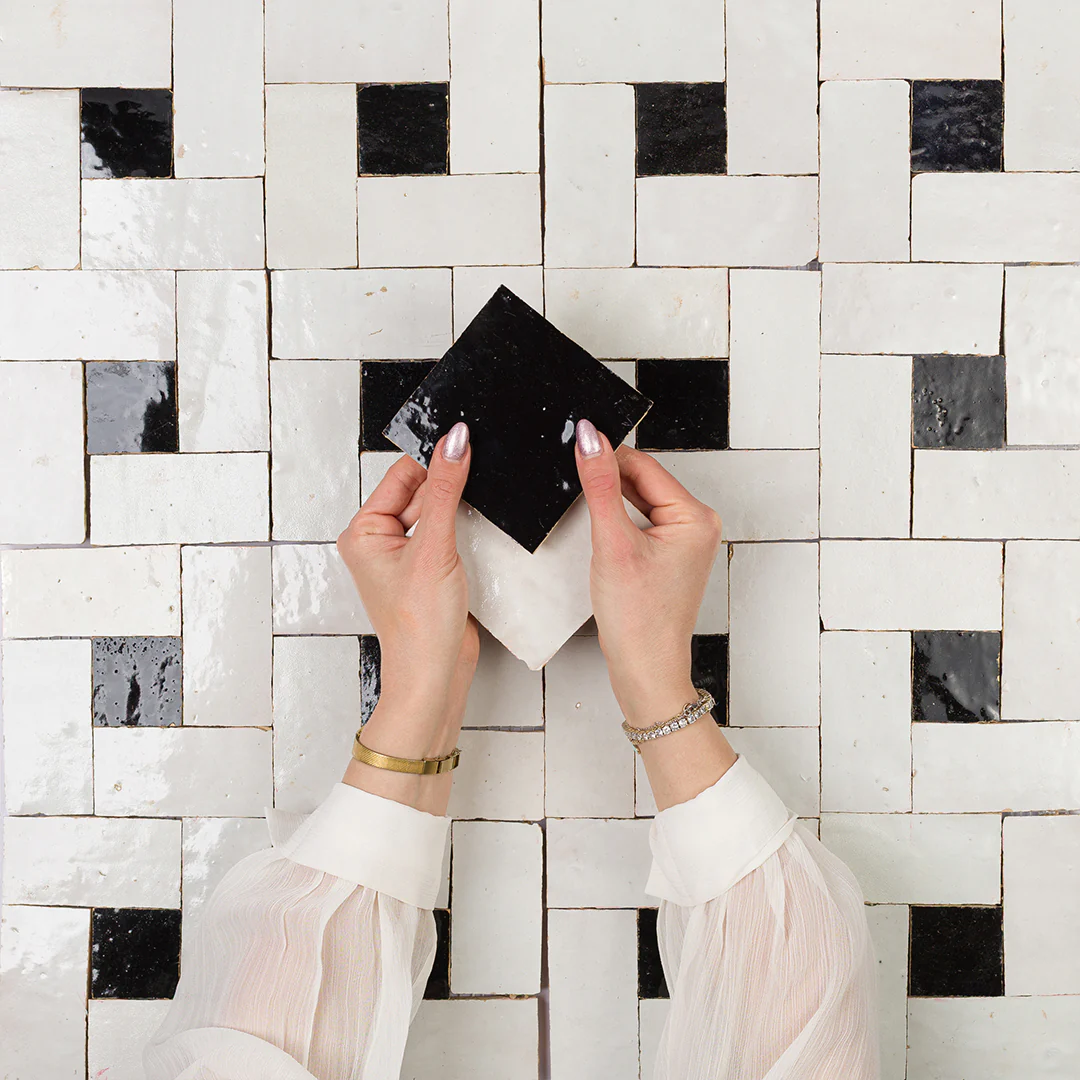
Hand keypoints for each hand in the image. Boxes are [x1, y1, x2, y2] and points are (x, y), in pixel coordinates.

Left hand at [336, 423, 477, 809]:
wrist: (435, 675)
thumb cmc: (418, 626)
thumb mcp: (434, 547)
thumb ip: (446, 489)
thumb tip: (453, 442)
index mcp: (363, 532)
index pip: (402, 475)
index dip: (434, 461)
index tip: (466, 444)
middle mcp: (379, 541)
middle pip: (421, 491)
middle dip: (449, 490)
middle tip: (472, 496)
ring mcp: (404, 556)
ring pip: (437, 512)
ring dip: (458, 514)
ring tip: (466, 535)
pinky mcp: (428, 569)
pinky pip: (447, 534)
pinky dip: (464, 532)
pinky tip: (475, 543)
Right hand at [573, 419, 722, 729]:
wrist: (644, 668)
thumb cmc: (638, 619)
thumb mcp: (612, 543)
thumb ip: (599, 485)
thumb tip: (591, 439)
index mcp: (695, 516)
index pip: (643, 465)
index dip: (606, 456)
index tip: (574, 445)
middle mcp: (697, 525)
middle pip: (642, 481)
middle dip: (607, 481)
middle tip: (572, 482)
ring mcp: (684, 541)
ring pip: (638, 501)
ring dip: (610, 502)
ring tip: (587, 517)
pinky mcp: (669, 556)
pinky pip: (639, 522)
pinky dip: (616, 523)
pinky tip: (600, 535)